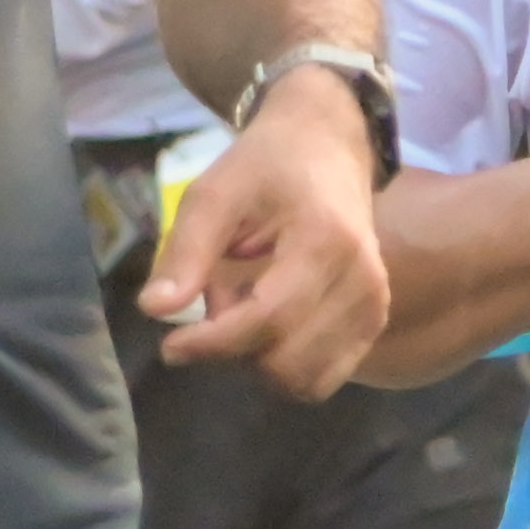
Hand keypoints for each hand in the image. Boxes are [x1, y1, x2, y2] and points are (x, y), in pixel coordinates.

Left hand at [149, 67, 390, 396]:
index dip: (212, 343)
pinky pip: (322, 377)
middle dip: (235, 351)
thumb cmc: (266, 167)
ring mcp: (374, 306)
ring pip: (304, 379)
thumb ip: (185, 251)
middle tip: (215, 308)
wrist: (328, 149)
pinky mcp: (374, 323)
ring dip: (260, 360)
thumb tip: (155, 310)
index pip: (267, 318)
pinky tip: (270, 324)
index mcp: (326, 241)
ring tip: (244, 310)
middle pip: (286, 361)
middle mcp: (363, 281)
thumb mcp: (214, 193)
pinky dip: (285, 364)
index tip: (169, 345)